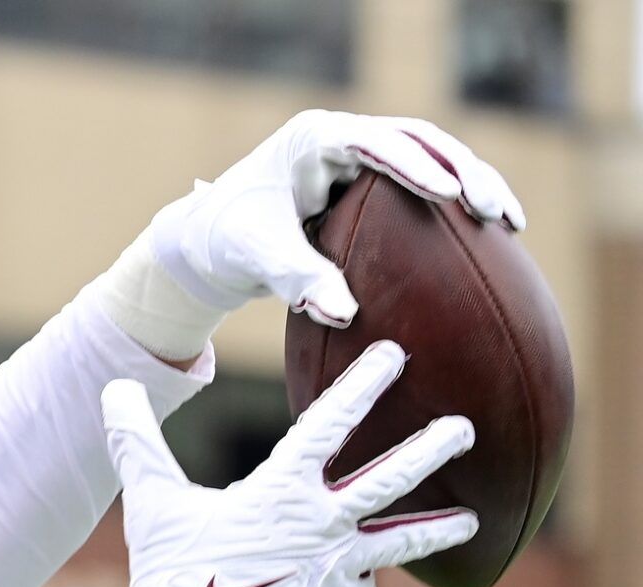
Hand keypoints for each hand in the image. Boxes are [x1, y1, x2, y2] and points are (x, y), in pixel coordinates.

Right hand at [105, 340, 477, 586]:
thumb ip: (137, 442)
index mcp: (281, 492)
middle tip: (465, 427)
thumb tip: (114, 388)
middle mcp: (322, 527)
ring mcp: (336, 571)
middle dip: (430, 448)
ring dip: (437, 528)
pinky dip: (361, 576)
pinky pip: (359, 584)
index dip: (363, 385)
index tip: (394, 355)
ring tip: (471, 520)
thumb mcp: (150, 503)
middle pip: (389, 479)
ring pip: (398, 541)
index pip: (329, 424)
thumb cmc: (171, 576)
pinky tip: (364, 577)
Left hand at [153, 109, 526, 325]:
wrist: (212, 240)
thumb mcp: (255, 257)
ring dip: (474, 185)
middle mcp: (344, 138)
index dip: (414, 166)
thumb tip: (345, 313)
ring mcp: (363, 156)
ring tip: (509, 223)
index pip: (373, 143)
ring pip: (434, 157)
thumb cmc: (228, 241)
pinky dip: (459, 205)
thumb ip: (296, 278)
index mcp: (314, 140)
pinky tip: (496, 235)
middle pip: (419, 140)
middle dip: (462, 171)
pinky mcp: (375, 181)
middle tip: (493, 212)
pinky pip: (427, 183)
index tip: (447, 193)